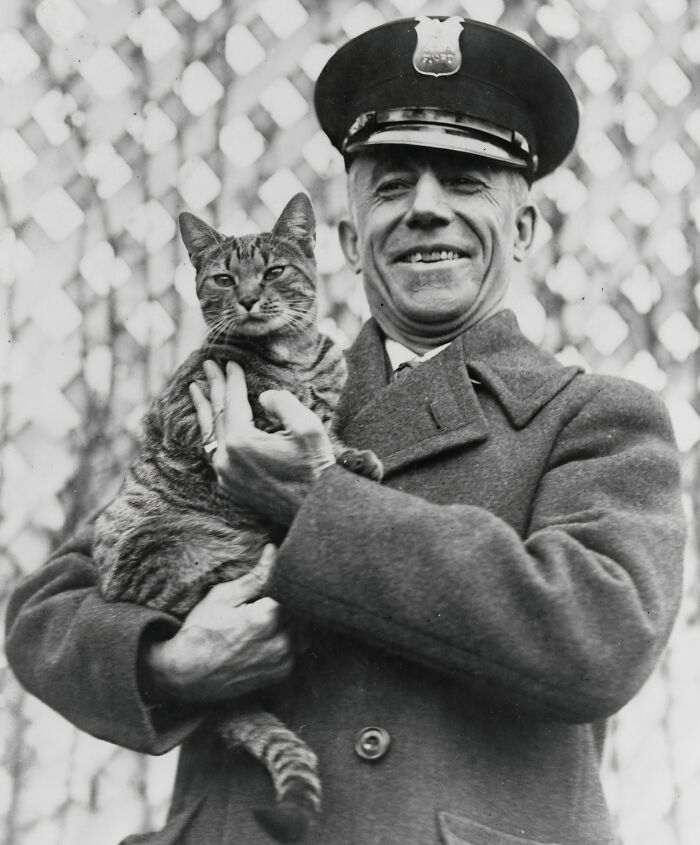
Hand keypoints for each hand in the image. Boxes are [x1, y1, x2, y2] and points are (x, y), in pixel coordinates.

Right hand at [144, 545, 293, 703]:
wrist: (187, 677)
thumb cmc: (200, 633)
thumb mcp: (223, 597)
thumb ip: (256, 575)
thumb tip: (274, 551)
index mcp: (268, 617)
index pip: (295, 588)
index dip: (287, 581)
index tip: (276, 580)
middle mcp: (282, 641)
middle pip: (302, 609)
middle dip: (289, 600)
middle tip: (266, 601)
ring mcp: (285, 660)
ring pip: (303, 628)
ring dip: (291, 620)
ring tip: (266, 619)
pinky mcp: (283, 673)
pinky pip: (297, 648)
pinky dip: (288, 639)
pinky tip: (266, 638)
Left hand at [189, 360, 334, 526]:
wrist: (317, 509)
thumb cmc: (316, 468)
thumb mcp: (307, 427)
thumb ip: (282, 403)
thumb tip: (263, 398)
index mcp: (241, 442)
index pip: (232, 402)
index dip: (232, 380)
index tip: (230, 362)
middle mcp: (226, 459)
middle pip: (216, 415)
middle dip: (213, 387)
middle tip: (206, 365)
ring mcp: (225, 475)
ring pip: (209, 434)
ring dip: (203, 409)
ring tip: (194, 389)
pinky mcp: (231, 486)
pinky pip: (214, 451)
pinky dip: (210, 432)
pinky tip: (209, 424)